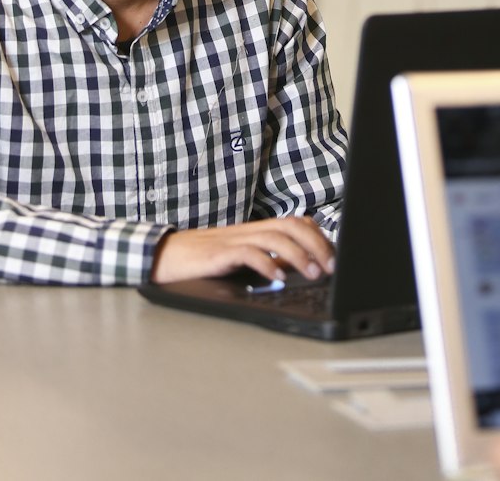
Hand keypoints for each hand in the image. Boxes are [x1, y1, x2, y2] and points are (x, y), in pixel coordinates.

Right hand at [149, 216, 334, 284]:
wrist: (165, 256)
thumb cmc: (203, 260)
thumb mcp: (241, 257)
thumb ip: (267, 257)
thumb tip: (296, 267)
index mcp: (256, 230)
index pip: (295, 222)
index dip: (318, 237)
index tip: (333, 256)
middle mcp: (249, 230)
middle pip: (291, 226)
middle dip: (316, 245)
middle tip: (330, 266)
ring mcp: (234, 240)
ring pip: (275, 237)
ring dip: (298, 255)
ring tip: (312, 273)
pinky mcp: (220, 254)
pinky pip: (248, 253)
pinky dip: (267, 264)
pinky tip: (278, 278)